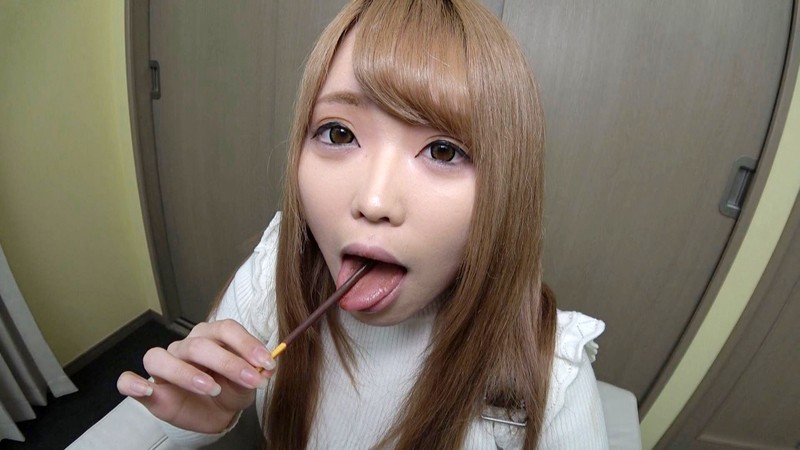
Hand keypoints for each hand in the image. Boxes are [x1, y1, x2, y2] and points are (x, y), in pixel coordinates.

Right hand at [116, 319, 275, 433]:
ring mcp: (165, 366)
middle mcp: (186, 346)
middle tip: (250, 379)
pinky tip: (147, 389)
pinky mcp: (149, 389)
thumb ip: (255, 372)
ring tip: (212, 388)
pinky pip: (127, 380)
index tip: (266, 362)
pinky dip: (133, 383)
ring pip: (161, 357)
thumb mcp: (247, 384)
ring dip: (186, 373)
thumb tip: (268, 367)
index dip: (246, 343)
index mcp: (212, 337)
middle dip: (227, 362)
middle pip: (199, 344)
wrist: (215, 414)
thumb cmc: (229, 390)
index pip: (226, 329)